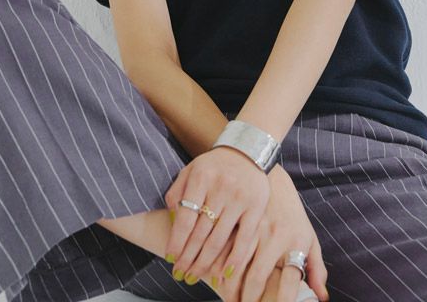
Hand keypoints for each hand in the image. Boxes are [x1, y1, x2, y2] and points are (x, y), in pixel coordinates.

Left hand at [163, 145, 270, 286]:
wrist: (247, 150)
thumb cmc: (214, 165)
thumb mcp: (191, 169)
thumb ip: (177, 192)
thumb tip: (173, 221)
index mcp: (201, 177)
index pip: (186, 218)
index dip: (177, 242)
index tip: (170, 259)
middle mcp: (221, 187)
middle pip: (201, 232)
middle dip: (188, 257)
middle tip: (180, 274)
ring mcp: (240, 198)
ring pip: (219, 238)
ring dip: (205, 262)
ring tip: (195, 276)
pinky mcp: (256, 206)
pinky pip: (245, 238)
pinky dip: (235, 258)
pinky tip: (224, 274)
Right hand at [216, 166, 328, 301]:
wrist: (271, 177)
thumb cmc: (292, 214)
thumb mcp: (308, 237)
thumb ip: (316, 267)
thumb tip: (322, 298)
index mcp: (295, 241)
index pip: (289, 281)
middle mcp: (274, 234)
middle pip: (256, 278)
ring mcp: (253, 227)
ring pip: (235, 266)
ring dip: (229, 289)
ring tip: (230, 301)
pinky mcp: (236, 221)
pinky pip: (222, 250)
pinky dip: (217, 269)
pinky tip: (216, 281)